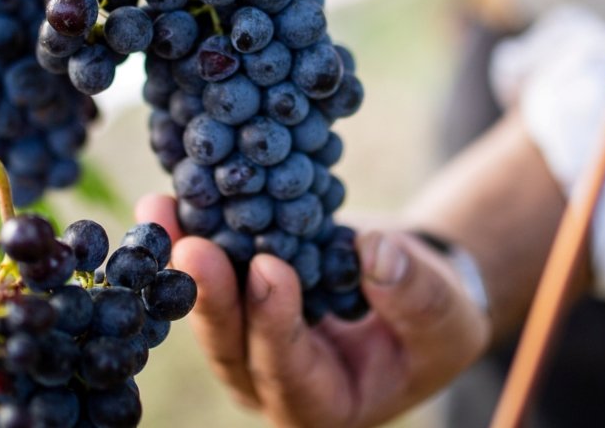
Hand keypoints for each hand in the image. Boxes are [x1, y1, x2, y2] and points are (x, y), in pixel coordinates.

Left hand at [135, 194, 490, 427]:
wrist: (413, 290)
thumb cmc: (437, 320)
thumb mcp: (444, 314)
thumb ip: (414, 294)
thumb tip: (376, 254)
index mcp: (326, 403)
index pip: (290, 371)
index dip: (275, 324)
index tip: (270, 269)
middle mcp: (273, 382)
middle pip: (231, 347)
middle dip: (209, 296)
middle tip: (193, 245)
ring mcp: (247, 344)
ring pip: (206, 311)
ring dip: (180, 261)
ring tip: (160, 208)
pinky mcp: (236, 302)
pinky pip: (203, 277)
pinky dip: (183, 238)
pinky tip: (164, 201)